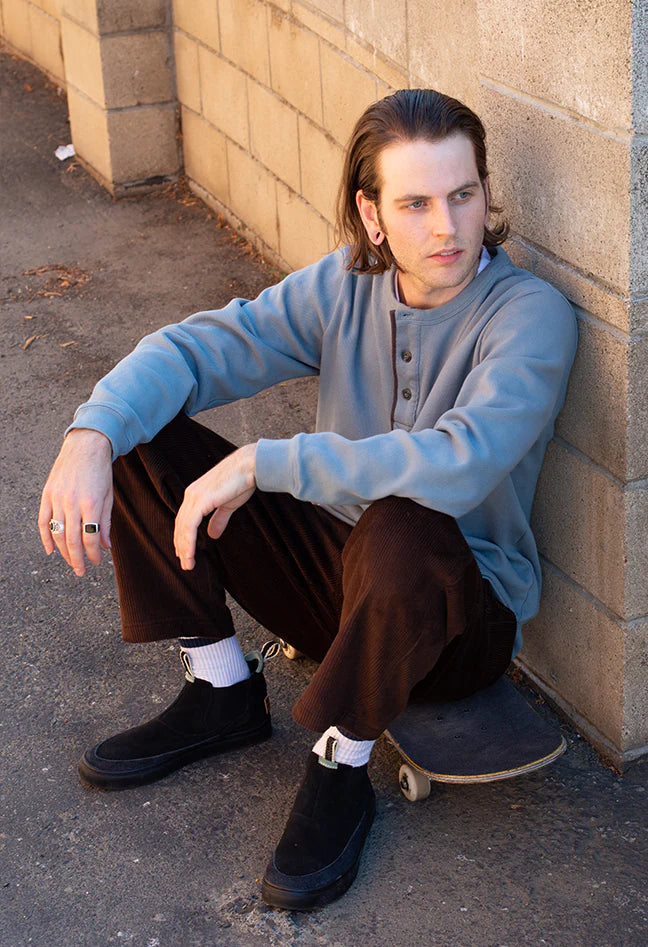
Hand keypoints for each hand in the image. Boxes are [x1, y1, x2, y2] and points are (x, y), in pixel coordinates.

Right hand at [38, 428, 112, 576]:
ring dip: (64, 552)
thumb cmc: (101, 471)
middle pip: (72, 540)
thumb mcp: (108, 496)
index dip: (93, 553)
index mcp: (92, 502)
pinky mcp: (47, 494)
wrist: (85, 446)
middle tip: (81, 571)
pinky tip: (51, 551)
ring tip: (71, 562)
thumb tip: (105, 546)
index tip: (97, 562)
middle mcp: (73, 501)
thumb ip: (106, 522)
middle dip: (78, 559)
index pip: (90, 537)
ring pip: (58, 533)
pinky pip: (43, 521)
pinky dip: (46, 538)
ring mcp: (57, 498)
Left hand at [174, 443, 256, 569]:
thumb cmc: (241, 481)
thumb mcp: (228, 505)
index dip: (184, 537)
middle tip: (185, 563)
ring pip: (183, 528)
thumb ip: (218, 519)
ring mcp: (194, 497)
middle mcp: (191, 495)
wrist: (250, 466)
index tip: (185, 553)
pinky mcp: (200, 501)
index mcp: (196, 495)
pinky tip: (190, 554)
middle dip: (181, 545)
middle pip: (180, 525)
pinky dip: (188, 542)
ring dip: (184, 548)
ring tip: (187, 564)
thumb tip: (212, 534)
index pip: (184, 520)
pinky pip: (189, 526)